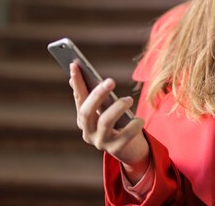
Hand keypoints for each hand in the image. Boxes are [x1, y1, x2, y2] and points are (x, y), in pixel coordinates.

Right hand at [69, 63, 149, 182]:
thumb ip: (94, 95)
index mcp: (84, 120)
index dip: (76, 82)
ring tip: (129, 99)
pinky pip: (125, 136)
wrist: (131, 148)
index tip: (74, 64)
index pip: (79, 98)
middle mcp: (88, 132)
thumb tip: (75, 75)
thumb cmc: (118, 122)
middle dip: (97, 95)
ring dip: (117, 108)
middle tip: (110, 81)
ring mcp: (100, 142)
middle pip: (87, 112)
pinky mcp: (116, 149)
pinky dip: (133, 125)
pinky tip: (140, 119)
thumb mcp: (106, 108)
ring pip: (105, 122)